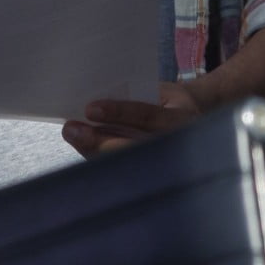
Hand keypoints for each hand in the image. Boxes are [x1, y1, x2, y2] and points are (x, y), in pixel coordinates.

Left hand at [62, 79, 203, 155]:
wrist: (192, 119)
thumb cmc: (167, 100)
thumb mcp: (159, 91)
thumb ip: (133, 96)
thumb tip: (92, 101)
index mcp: (180, 118)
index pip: (147, 116)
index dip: (119, 113)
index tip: (90, 109)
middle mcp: (174, 144)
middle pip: (133, 146)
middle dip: (98, 140)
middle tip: (71, 130)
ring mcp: (164, 163)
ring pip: (125, 162)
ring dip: (93, 151)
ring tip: (73, 137)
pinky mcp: (152, 173)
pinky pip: (122, 169)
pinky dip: (99, 158)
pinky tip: (82, 147)